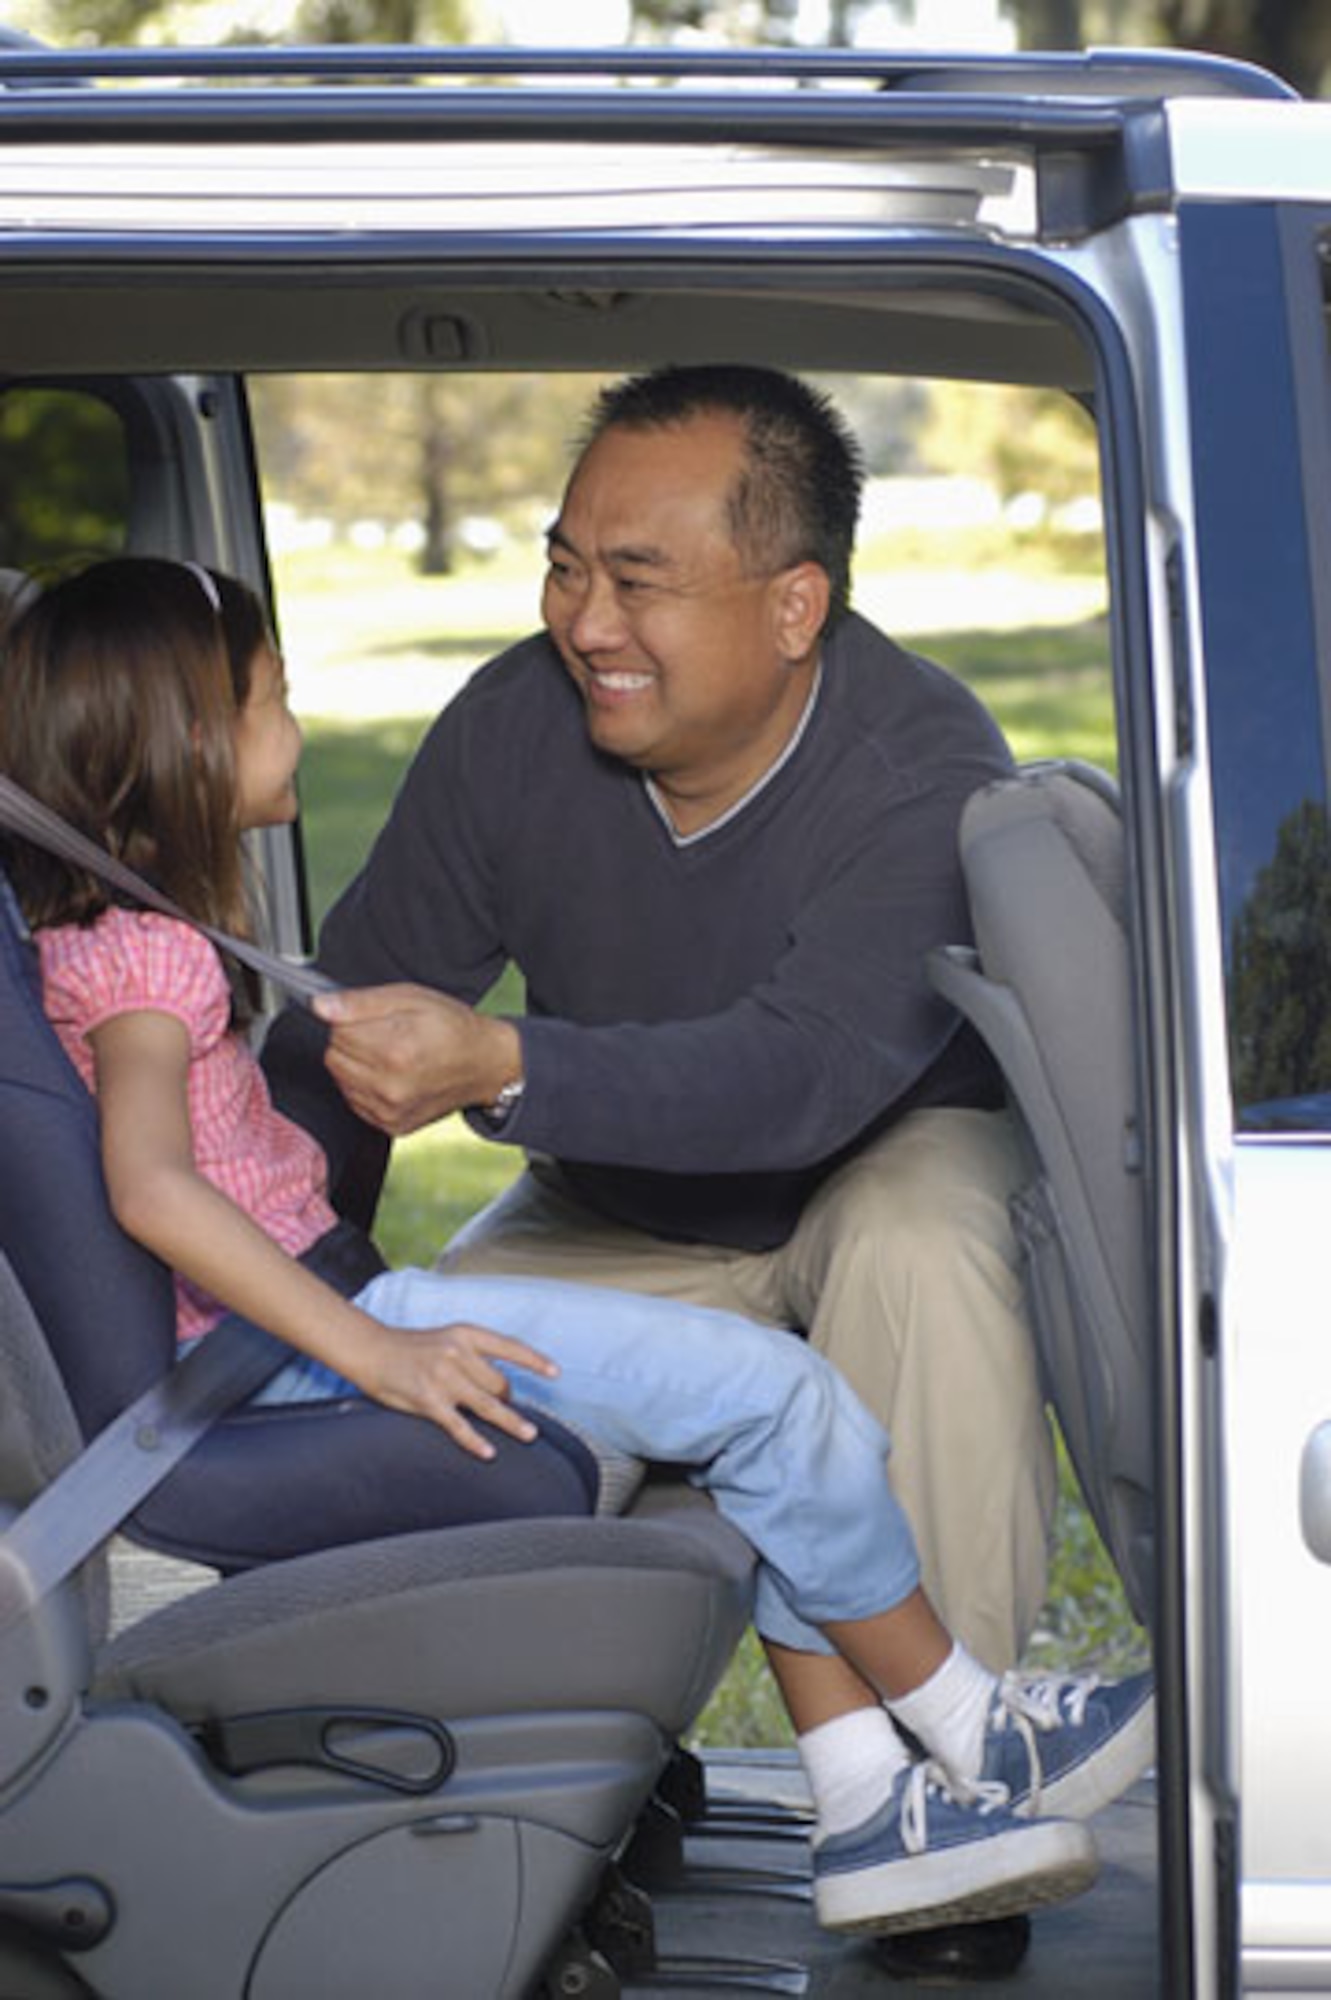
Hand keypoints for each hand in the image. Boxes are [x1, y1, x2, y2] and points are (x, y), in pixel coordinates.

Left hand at [313, 984, 520, 1135]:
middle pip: (334, 1057)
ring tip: (389, 1055)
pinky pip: (354, 1101)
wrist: (485, 1066)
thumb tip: (320, 1006)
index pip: (336, 1031)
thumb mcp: (412, 999)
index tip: (374, 1018)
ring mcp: (390, 1111)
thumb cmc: (452, 1028)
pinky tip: (389, 1076)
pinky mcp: (391, 1125)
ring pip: (341, 1080)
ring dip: (356, 1065)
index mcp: (395, 1050)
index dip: (352, 1018)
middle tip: (383, 1034)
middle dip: (351, 1041)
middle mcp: (390, 1086)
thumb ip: (361, 1002)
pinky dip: (364, 1086)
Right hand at [354, 1319, 558, 1459]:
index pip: (509, 1347)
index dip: (534, 1361)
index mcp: (465, 1334)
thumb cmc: (408, 1348)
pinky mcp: (428, 1400)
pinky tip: (489, 1452)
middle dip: (507, 1400)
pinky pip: (459, 1426)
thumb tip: (498, 1383)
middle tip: (510, 1413)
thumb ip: (471, 1357)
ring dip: (511, 1422)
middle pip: (499, 1383)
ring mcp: (443, 1376)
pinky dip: (476, 1441)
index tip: (555, 1373)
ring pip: (487, 1405)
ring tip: (529, 1435)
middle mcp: (458, 1352)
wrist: (369, 1349)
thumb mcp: (444, 1340)